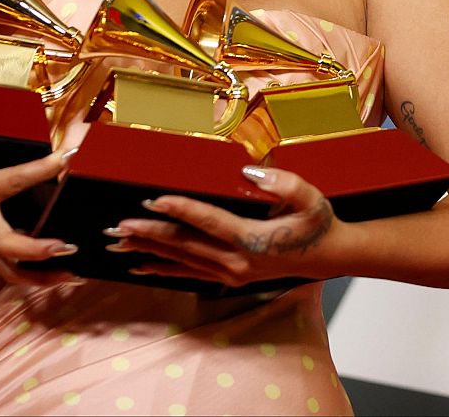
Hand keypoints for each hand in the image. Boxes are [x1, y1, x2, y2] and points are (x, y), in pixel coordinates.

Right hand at [0, 112, 77, 283]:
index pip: (11, 181)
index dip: (40, 170)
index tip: (65, 158)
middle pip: (12, 246)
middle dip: (41, 250)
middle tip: (69, 246)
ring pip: (11, 269)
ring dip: (41, 276)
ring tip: (73, 275)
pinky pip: (5, 269)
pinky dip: (28, 276)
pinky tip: (51, 276)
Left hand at [107, 166, 342, 287]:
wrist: (328, 255)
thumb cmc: (318, 223)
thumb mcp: (310, 198)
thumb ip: (283, 183)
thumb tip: (249, 172)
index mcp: (254, 240)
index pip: (209, 222)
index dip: (180, 210)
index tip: (153, 200)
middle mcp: (237, 262)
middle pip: (185, 245)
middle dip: (149, 234)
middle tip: (120, 226)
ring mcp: (230, 273)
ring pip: (181, 261)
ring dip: (148, 251)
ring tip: (119, 243)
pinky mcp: (228, 277)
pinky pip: (188, 273)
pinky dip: (163, 269)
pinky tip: (141, 266)